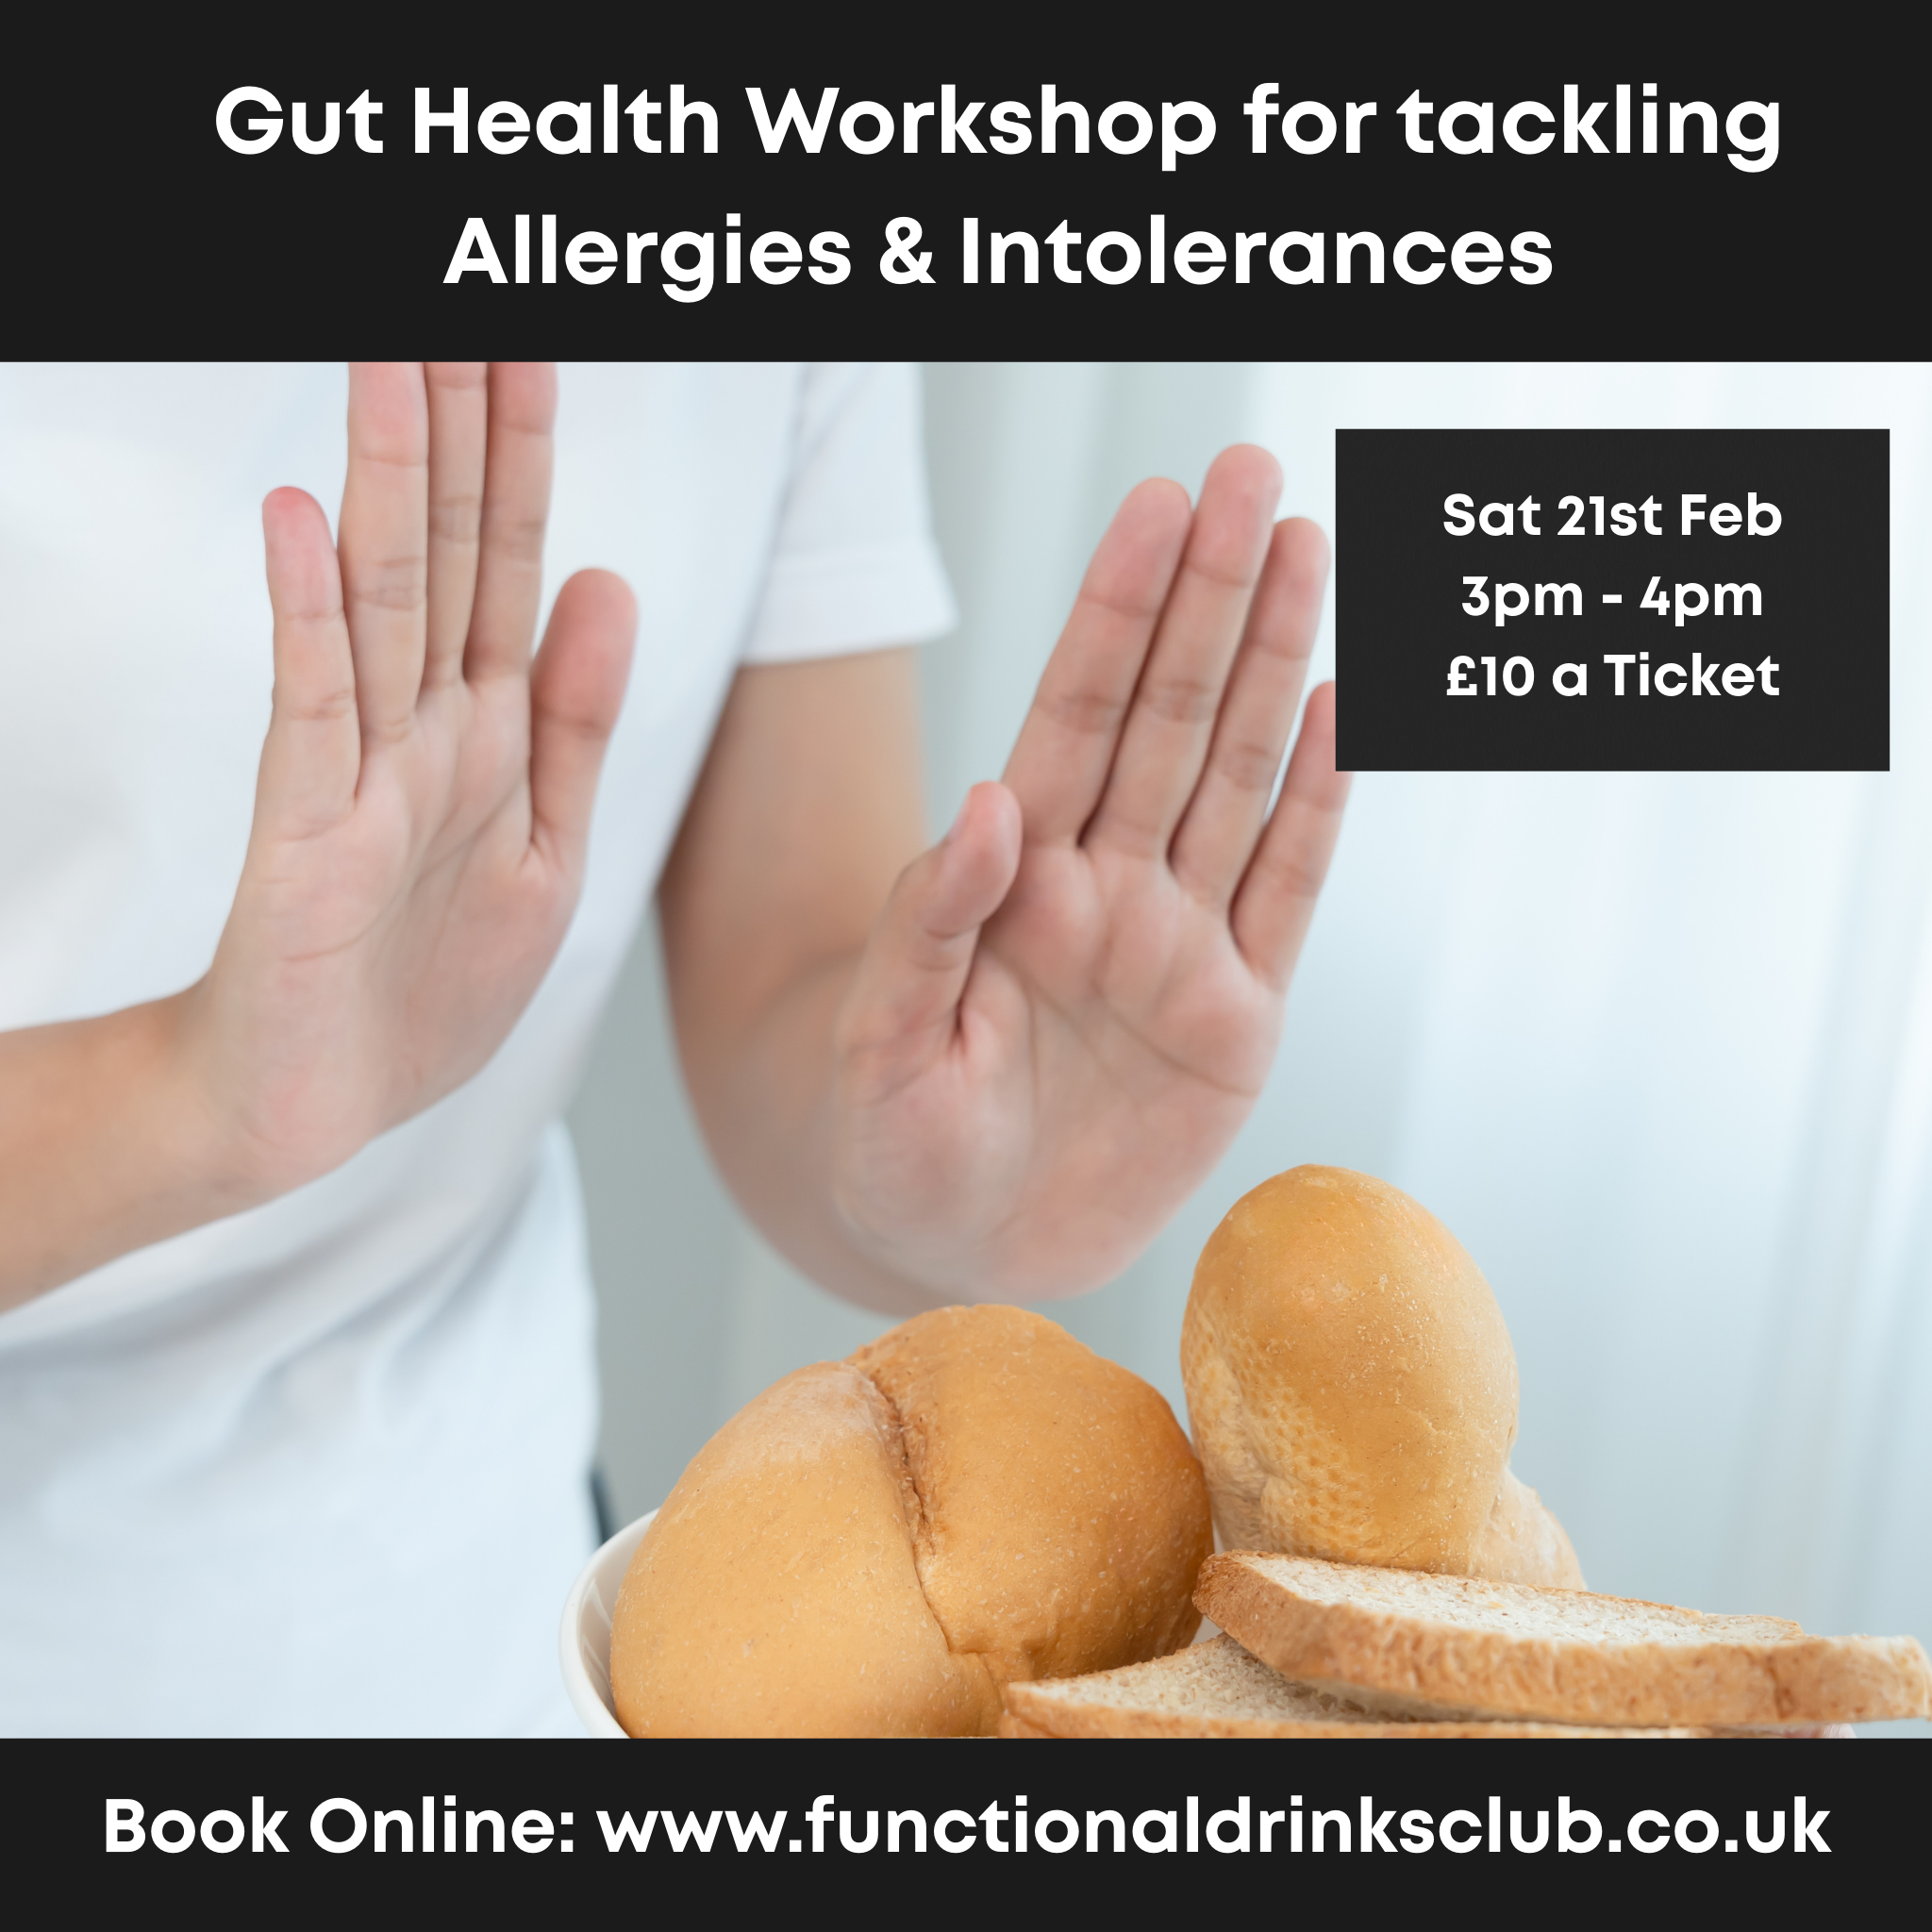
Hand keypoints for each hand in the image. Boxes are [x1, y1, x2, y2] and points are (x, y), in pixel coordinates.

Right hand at [177, 363, 634, 1197]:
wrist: (320, 1103)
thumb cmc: (425, 983)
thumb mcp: (546, 846)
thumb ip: (574, 720)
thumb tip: (607, 583)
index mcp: (487, 732)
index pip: (511, 566)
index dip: (525, 462)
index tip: (531, 352)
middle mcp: (422, 728)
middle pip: (446, 554)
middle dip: (459, 434)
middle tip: (455, 309)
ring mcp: (357, 771)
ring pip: (381, 603)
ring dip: (388, 484)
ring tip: (390, 367)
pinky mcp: (302, 833)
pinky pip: (310, 709)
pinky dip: (307, 616)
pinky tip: (300, 520)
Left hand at [830, 446, 1346, 1297]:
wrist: (954, 1249)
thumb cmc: (890, 1137)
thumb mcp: (880, 1040)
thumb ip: (926, 921)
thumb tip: (990, 803)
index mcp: (1015, 878)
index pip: (1075, 714)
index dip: (1117, 610)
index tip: (1154, 505)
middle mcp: (1106, 887)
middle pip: (1169, 717)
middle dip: (1209, 598)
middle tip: (1249, 474)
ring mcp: (1177, 945)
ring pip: (1236, 779)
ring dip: (1273, 666)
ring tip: (1303, 551)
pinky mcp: (1235, 1020)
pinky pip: (1287, 895)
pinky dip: (1317, 807)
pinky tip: (1337, 711)